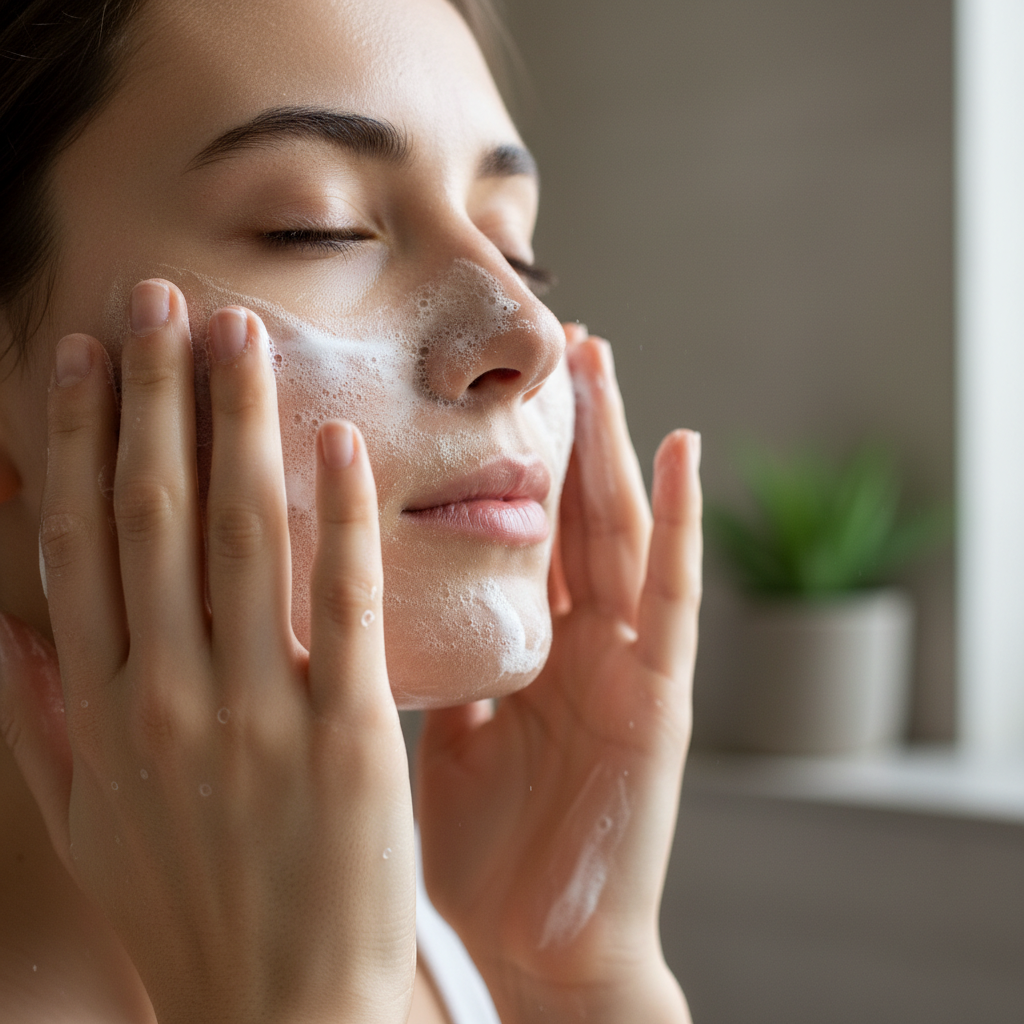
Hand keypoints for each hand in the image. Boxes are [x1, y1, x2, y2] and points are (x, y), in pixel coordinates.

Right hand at [0, 281, 415, 1023]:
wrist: (278, 1012)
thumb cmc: (188, 913)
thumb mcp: (89, 822)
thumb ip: (45, 719)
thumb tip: (6, 624)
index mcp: (104, 710)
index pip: (81, 542)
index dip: (78, 439)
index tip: (86, 356)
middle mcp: (166, 696)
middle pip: (151, 515)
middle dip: (154, 398)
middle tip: (166, 300)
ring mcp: (254, 714)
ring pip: (235, 538)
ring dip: (235, 425)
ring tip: (242, 335)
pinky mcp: (345, 736)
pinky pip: (337, 605)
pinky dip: (335, 517)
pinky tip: (336, 441)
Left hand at [416, 325, 700, 1022]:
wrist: (539, 943)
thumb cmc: (482, 847)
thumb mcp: (440, 731)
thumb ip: (430, 658)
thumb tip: (370, 587)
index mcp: (522, 644)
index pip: (511, 528)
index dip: (498, 454)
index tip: (470, 380)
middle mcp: (576, 638)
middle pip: (564, 509)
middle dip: (557, 424)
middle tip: (541, 333)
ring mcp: (622, 661)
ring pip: (617, 529)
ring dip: (612, 442)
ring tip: (599, 357)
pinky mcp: (659, 698)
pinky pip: (671, 599)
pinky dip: (681, 526)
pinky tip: (684, 452)